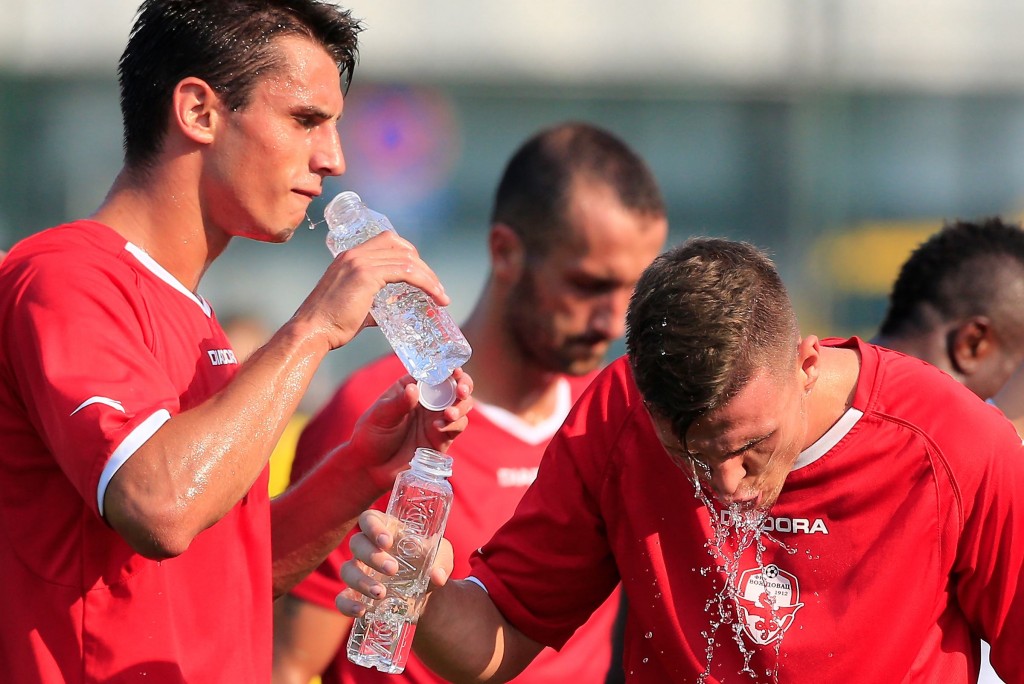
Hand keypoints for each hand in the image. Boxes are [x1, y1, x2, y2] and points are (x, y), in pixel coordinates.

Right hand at [295, 231, 451, 350]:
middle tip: (436, 287)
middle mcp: (355, 254)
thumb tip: (391, 313)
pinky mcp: (366, 275)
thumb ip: (374, 305)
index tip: (423, 276)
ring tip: (441, 295)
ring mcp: (360, 262)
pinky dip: (425, 282)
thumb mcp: (357, 307)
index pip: (388, 241)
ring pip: (407, 259)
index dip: (410, 255)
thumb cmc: (330, 325)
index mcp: (350, 257)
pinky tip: (435, 295)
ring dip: (429, 276)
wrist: (312, 331)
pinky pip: (405, 272)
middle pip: (400, 246)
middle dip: (423, 265)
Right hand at [336, 509, 454, 616]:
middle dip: (372, 556)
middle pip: (357, 543)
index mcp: (388, 530)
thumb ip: (441, 562)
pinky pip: (342, 598)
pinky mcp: (357, 595)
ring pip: (347, 570)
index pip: (369, 518)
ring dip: (361, 581)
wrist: (428, 595)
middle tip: (393, 570)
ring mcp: (360, 572)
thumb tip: (437, 576)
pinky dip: (347, 605)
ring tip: (381, 594)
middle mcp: (369, 548)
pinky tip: (361, 611)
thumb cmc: (430, 563)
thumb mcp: (441, 557)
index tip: (386, 541)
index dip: (372, 527)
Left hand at [347, 368, 473, 491]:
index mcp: (412, 387)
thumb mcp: (380, 416)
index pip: (433, 371)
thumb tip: (414, 389)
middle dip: (463, 384)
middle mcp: (428, 400)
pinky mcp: (442, 437)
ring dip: (462, 406)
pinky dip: (454, 424)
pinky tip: (438, 427)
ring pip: (462, 405)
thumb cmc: (371, 436)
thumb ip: (398, 403)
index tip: (453, 369)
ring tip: (450, 413)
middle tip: (461, 390)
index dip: (446, 368)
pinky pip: (457, 426)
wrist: (372, 468)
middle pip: (454, 385)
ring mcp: (437, 418)